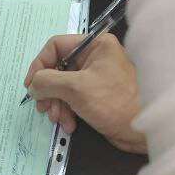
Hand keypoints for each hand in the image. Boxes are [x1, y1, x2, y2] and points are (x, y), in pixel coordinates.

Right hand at [24, 33, 145, 153]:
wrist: (143, 130)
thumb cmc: (114, 102)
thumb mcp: (76, 88)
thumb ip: (48, 81)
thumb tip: (33, 84)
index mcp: (95, 44)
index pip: (56, 46)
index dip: (39, 65)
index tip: (31, 86)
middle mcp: (95, 57)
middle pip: (57, 68)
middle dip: (49, 91)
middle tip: (43, 108)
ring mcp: (95, 77)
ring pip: (63, 86)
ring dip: (57, 105)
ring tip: (58, 120)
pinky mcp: (96, 96)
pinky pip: (73, 99)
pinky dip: (67, 112)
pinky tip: (70, 125)